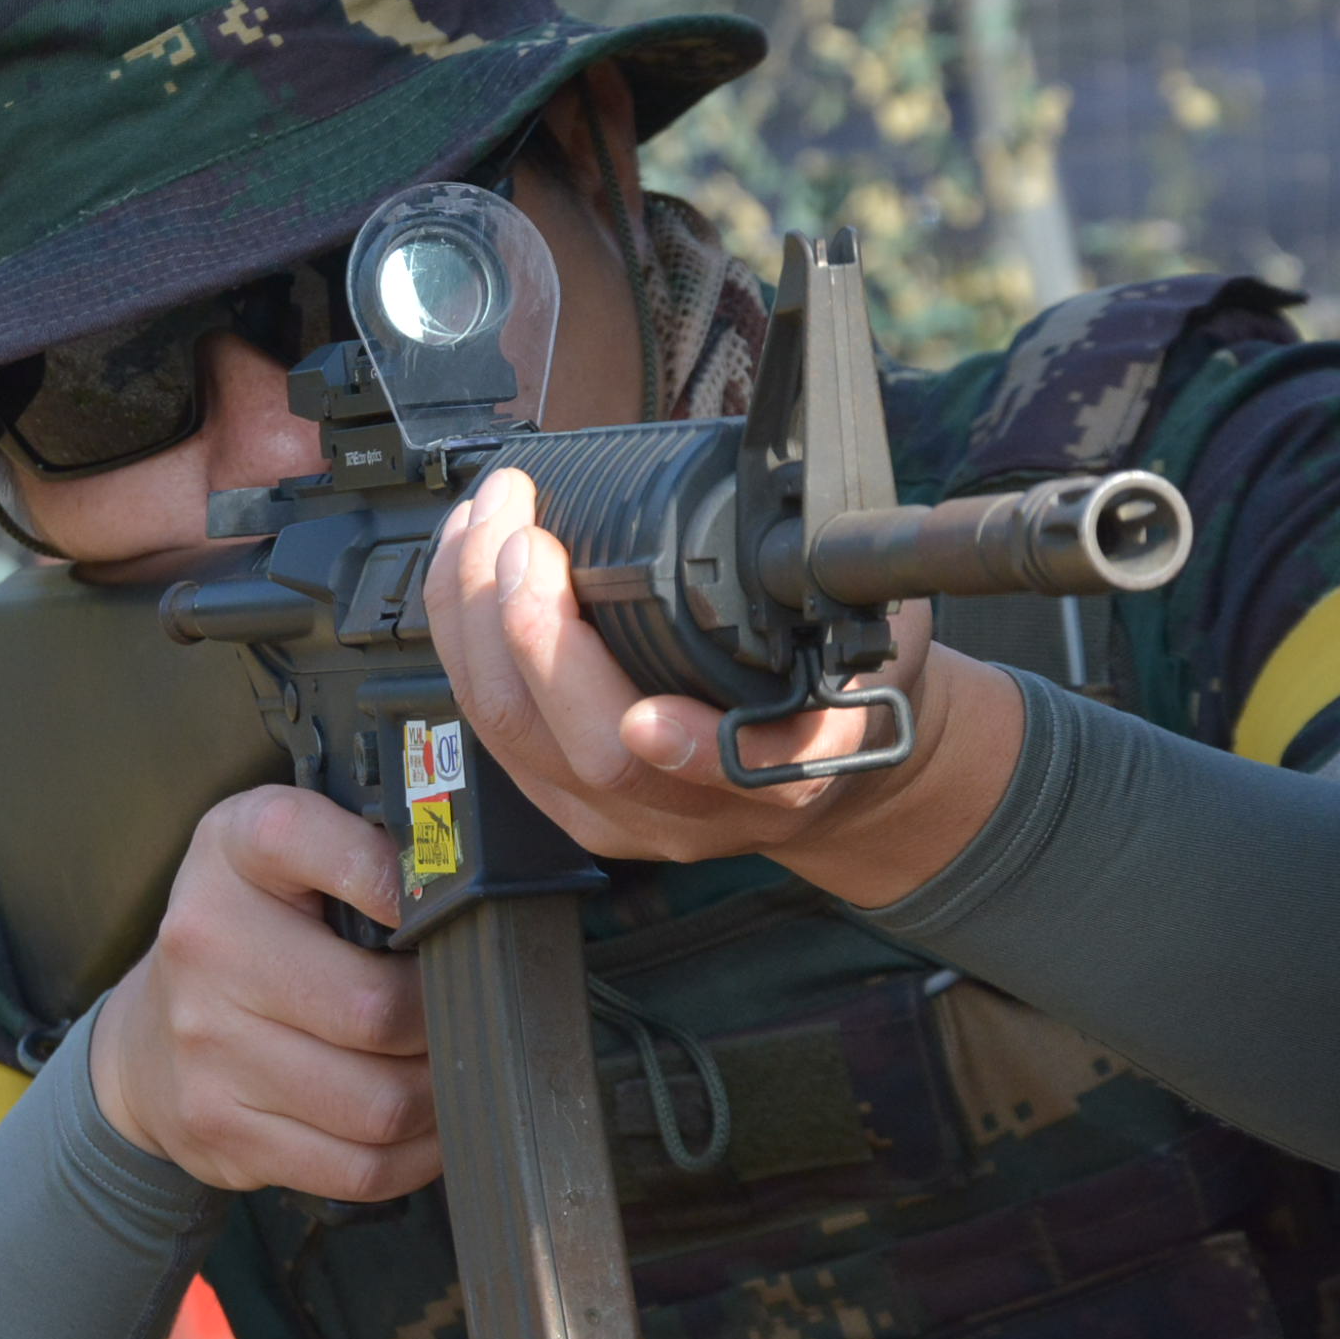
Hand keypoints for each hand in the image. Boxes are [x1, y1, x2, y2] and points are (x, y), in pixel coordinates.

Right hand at [87, 786, 437, 1198]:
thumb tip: (467, 883)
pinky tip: (426, 1126)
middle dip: (446, 1018)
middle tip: (469, 1011)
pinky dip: (416, 1157)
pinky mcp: (224, 1132)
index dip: (394, 877)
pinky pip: (359, 1168)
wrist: (145, 1043)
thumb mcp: (285, 855)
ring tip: (454, 1069)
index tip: (441, 902)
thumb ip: (363, 843)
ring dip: (440, 1095)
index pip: (306, 838)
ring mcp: (208, 1048)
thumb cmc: (250, 934)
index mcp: (232, 850)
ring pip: (380, 1103)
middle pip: (376, 1009)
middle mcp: (206, 944)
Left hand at [422, 468, 1024, 907]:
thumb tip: (803, 539)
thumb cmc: (848, 693)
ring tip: (482, 523)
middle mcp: (691, 812)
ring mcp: (615, 815)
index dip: (685, 751)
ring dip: (478, 620)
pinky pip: (488, 724)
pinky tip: (463, 568)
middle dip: (535, 631)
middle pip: (587, 751)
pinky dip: (462, 638)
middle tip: (525, 532)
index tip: (651, 716)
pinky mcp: (560, 797)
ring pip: (516, 736)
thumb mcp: (877, 644)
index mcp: (788, 779)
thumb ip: (843, 613)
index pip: (735, 779)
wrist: (827, 772)